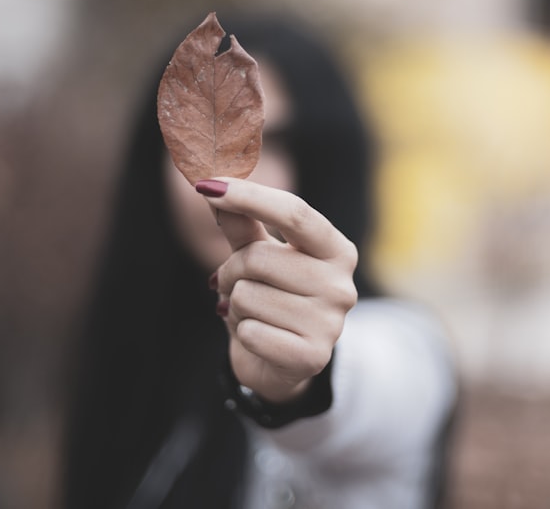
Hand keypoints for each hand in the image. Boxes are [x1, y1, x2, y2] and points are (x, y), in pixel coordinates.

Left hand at [196, 178, 358, 403]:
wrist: (281, 364)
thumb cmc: (272, 298)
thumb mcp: (258, 255)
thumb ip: (242, 224)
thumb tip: (214, 188)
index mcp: (336, 250)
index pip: (295, 212)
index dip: (249, 196)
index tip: (207, 185)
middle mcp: (341, 285)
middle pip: (260, 257)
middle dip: (232, 269)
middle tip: (233, 283)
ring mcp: (331, 323)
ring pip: (249, 295)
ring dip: (236, 304)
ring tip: (251, 312)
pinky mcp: (312, 357)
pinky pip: (251, 332)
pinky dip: (243, 333)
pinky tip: (259, 337)